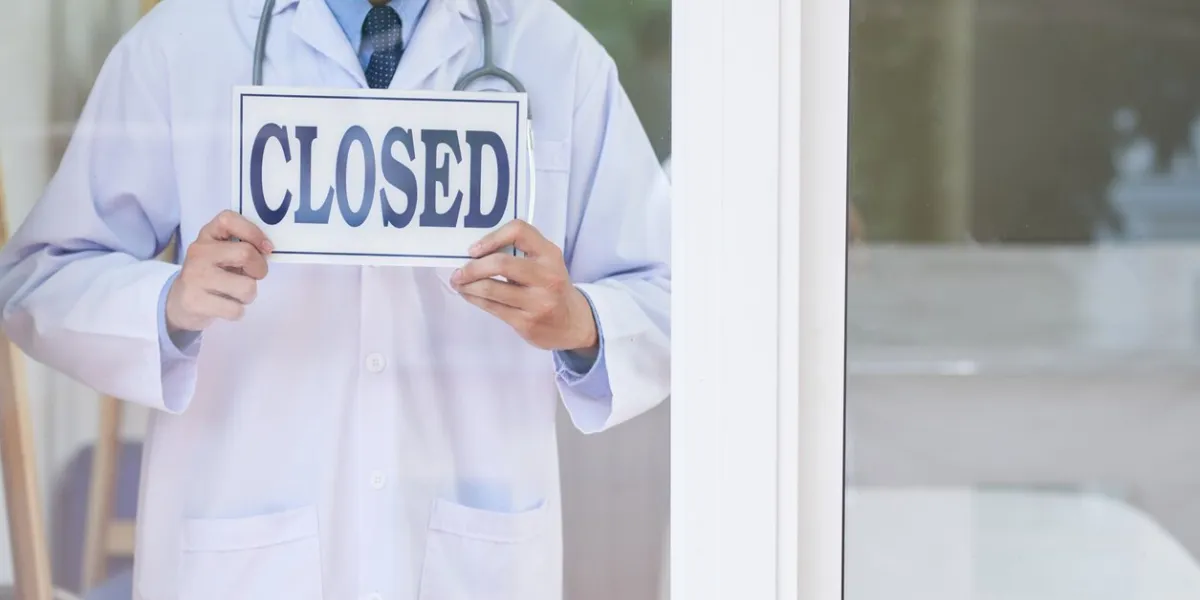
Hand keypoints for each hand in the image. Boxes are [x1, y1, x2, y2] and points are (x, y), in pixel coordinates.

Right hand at [165, 210, 272, 332]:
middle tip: (252, 276)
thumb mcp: (224, 253)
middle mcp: (199, 251)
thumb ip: (244, 246)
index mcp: (208, 234)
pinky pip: (236, 310)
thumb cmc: (213, 273)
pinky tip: (225, 307)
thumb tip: (267, 250)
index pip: (229, 219)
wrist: (180, 302)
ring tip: (235, 294)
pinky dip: (237, 311)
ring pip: (246, 287)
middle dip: (259, 269)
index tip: (266, 248)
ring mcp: (195, 276)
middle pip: (245, 253)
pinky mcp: (195, 301)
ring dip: (249, 295)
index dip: (254, 232)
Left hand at [451, 220, 597, 353]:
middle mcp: (547, 276)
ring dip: (468, 285)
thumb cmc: (552, 286)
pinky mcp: (527, 322)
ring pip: (491, 289)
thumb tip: (475, 252)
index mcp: (550, 254)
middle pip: (501, 264)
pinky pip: (492, 308)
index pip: (519, 231)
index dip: (492, 237)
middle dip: (472, 267)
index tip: (475, 249)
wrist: (574, 323)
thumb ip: (520, 252)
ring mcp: (538, 302)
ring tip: (459, 283)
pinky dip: (474, 299)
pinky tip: (470, 295)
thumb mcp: (547, 262)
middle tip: (459, 271)